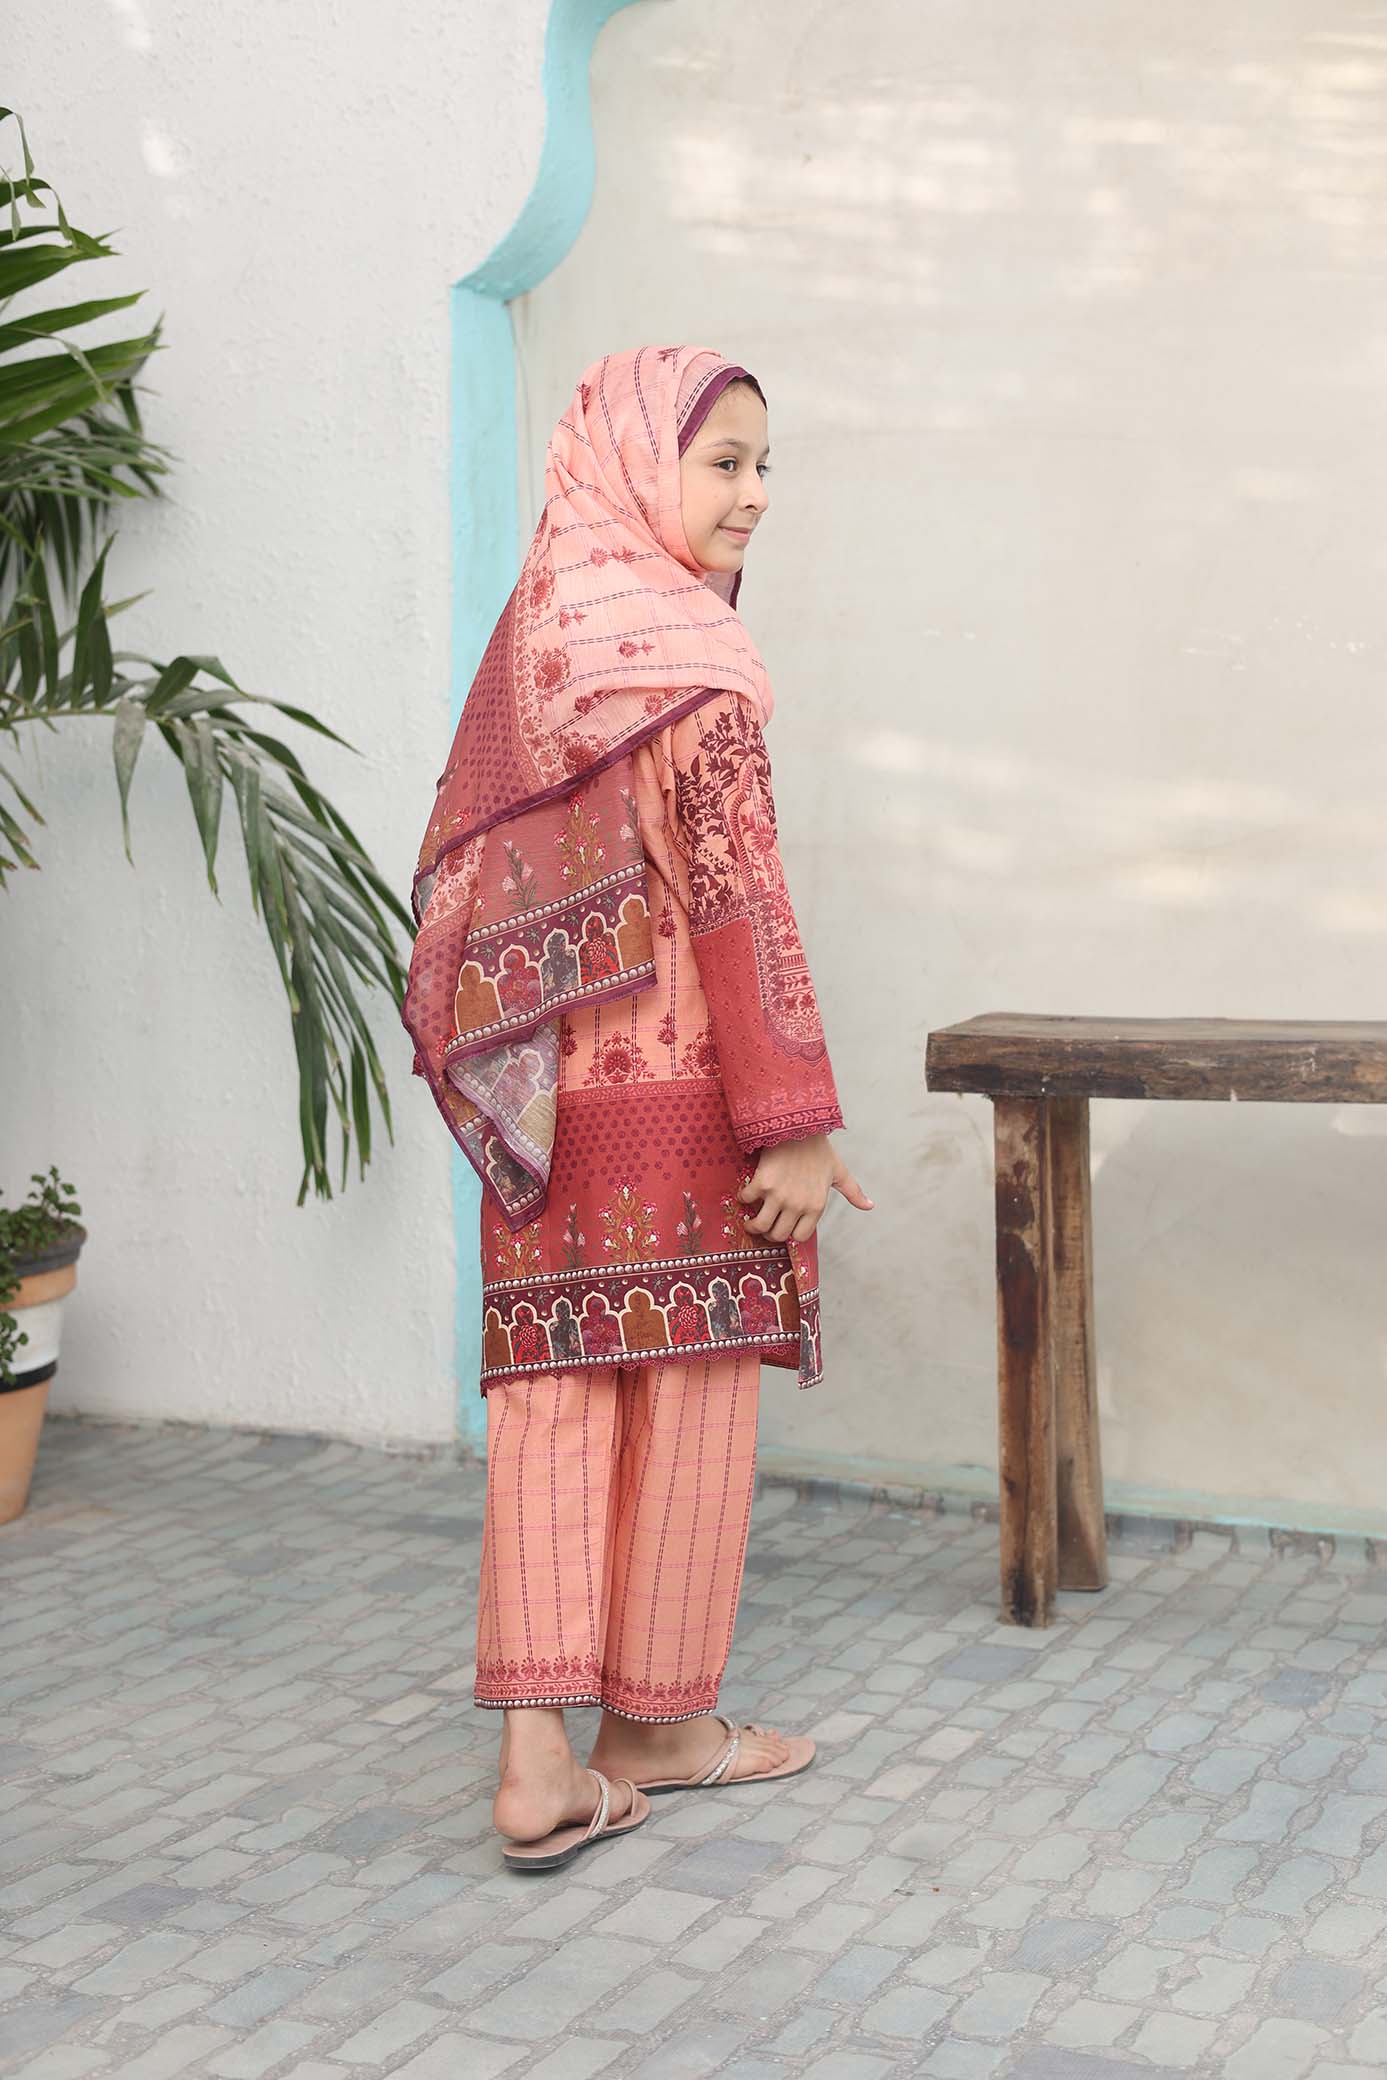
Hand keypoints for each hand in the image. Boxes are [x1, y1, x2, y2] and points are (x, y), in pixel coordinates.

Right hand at [739, 1133, 873, 1244]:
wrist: (799, 1127)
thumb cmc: (819, 1150)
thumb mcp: (839, 1172)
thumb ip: (853, 1192)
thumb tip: (870, 1206)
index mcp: (816, 1206)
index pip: (799, 1237)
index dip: (789, 1234)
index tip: (782, 1227)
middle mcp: (797, 1205)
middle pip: (777, 1235)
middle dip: (768, 1233)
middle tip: (763, 1225)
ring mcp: (778, 1196)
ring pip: (760, 1225)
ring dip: (752, 1224)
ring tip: (749, 1219)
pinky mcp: (762, 1183)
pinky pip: (746, 1200)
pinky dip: (743, 1199)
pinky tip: (746, 1193)